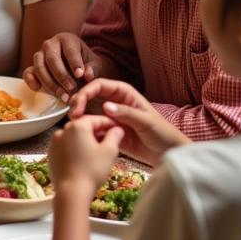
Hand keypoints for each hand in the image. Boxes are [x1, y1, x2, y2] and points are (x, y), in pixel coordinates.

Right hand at [23, 32, 104, 100]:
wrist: (77, 71)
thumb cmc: (86, 65)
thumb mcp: (94, 64)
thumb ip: (92, 68)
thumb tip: (87, 74)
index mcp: (66, 39)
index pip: (69, 50)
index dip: (75, 62)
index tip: (80, 75)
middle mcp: (50, 44)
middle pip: (52, 59)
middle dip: (62, 76)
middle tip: (72, 89)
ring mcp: (39, 55)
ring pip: (39, 67)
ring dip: (50, 83)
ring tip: (63, 96)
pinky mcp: (32, 67)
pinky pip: (28, 73)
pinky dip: (31, 81)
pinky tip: (38, 89)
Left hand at [49, 115, 123, 200]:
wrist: (71, 191)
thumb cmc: (92, 170)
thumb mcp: (109, 152)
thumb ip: (114, 136)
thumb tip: (117, 129)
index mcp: (77, 126)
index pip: (95, 119)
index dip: (108, 123)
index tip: (118, 129)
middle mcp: (62, 130)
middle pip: (83, 126)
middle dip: (97, 131)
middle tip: (111, 139)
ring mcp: (54, 142)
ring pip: (74, 136)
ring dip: (86, 140)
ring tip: (99, 150)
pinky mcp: (51, 154)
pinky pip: (66, 146)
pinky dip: (76, 148)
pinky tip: (85, 158)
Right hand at [70, 78, 188, 166]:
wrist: (168, 154)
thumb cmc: (162, 133)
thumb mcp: (146, 121)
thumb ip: (127, 113)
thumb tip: (105, 106)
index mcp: (124, 93)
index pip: (99, 85)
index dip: (86, 92)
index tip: (78, 105)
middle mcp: (115, 102)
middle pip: (90, 96)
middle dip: (78, 102)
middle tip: (72, 116)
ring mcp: (111, 117)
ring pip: (90, 111)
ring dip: (81, 117)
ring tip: (75, 126)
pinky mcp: (110, 131)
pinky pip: (95, 127)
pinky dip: (87, 129)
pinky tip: (84, 136)